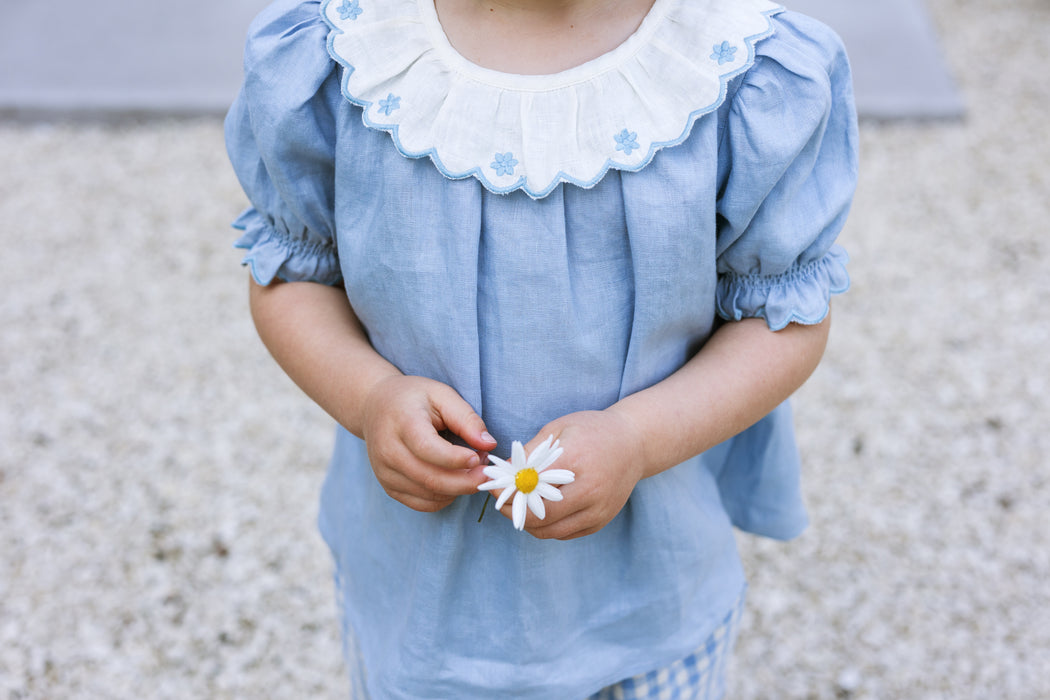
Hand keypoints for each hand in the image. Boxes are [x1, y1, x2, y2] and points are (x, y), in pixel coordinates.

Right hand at [362, 375, 496, 511]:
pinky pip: (421, 504)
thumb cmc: (413, 398)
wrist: (374, 406)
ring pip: (428, 494)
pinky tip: (454, 483)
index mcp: (402, 423)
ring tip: (471, 473)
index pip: (428, 449)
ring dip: (457, 490)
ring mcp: (385, 472)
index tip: (479, 457)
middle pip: (430, 478)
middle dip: (465, 481)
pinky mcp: (388, 486)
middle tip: (485, 473)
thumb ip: (466, 418)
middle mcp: (388, 451)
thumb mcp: (442, 395)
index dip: (456, 459)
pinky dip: (444, 499)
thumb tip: (489, 444)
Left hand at [495, 408, 645, 539]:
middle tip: (502, 503)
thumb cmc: (592, 430)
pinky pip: (564, 534)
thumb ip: (530, 452)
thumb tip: (502, 472)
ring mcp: (598, 509)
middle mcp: (590, 490)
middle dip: (513, 512)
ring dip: (528, 523)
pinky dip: (547, 527)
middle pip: (539, 516)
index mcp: (576, 461)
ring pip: (550, 531)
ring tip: (518, 508)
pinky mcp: (601, 521)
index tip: (494, 488)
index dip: (507, 490)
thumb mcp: (559, 428)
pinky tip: (540, 512)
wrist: (635, 443)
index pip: (530, 487)